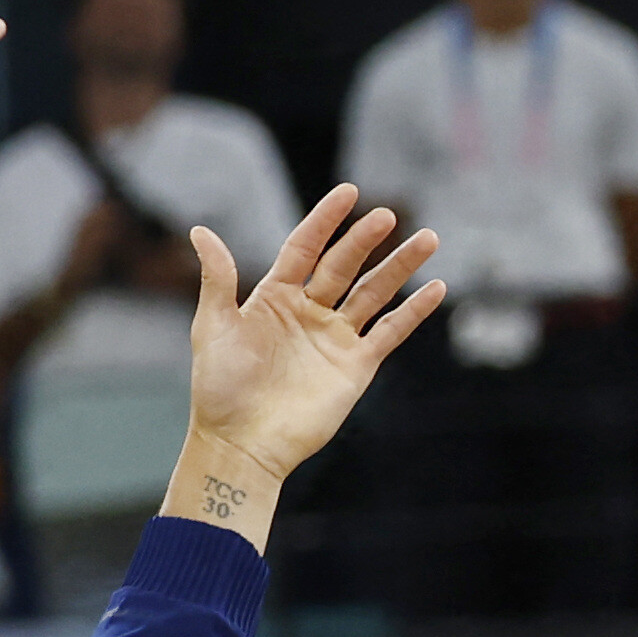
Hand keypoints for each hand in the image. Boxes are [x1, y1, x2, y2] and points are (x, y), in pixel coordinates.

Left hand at [178, 188, 450, 493]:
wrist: (242, 442)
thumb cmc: (220, 387)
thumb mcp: (215, 326)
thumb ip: (219, 278)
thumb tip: (201, 231)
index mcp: (274, 298)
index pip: (305, 248)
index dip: (325, 220)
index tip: (348, 193)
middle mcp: (309, 313)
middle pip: (344, 266)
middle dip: (365, 240)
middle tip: (387, 215)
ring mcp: (335, 338)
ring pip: (375, 293)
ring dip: (400, 266)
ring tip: (428, 238)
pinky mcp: (356, 366)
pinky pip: (391, 332)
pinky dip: (413, 311)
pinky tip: (436, 289)